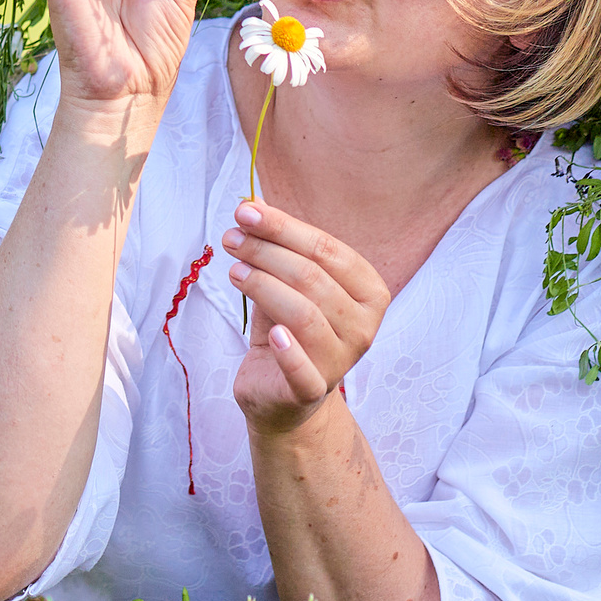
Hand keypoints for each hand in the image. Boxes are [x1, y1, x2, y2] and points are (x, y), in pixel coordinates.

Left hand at [223, 199, 389, 437]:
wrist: (283, 397)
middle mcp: (364, 326)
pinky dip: (287, 351)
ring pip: (304, 314)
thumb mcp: (285, 285)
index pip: (328, 249)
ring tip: (234, 271)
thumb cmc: (289, 331)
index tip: (246, 212)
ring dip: (263, 286)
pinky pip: (302, 370)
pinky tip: (270, 334)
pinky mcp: (311, 390)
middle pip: (312, 277)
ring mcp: (341, 361)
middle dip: (266, 251)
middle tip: (232, 238)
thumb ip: (275, 248)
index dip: (284, 227)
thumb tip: (252, 203)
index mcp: (369, 292)